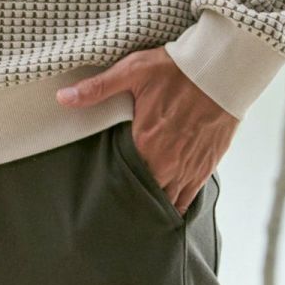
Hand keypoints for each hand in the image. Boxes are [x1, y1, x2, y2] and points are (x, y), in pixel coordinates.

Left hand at [57, 49, 237, 214]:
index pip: (121, 178)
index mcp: (145, 144)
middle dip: (130, 201)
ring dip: (152, 208)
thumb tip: (62, 97)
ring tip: (138, 215)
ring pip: (164, 202)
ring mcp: (186, 169)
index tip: (101, 193)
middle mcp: (166, 163)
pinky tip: (165, 213)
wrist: (222, 69)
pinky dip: (175, 208)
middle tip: (116, 209)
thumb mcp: (133, 71)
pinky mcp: (205, 168)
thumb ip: (97, 89)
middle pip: (142, 195)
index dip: (111, 187)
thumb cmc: (177, 68)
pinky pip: (187, 200)